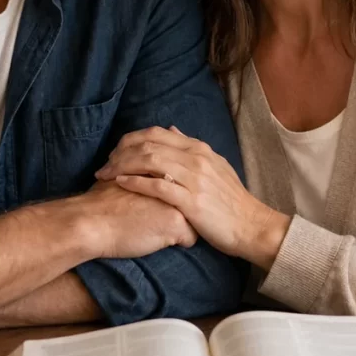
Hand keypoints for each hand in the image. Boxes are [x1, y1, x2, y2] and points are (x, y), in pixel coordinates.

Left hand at [95, 126, 290, 270]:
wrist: (251, 226)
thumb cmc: (230, 201)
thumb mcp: (214, 166)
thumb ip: (190, 149)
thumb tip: (171, 130)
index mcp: (199, 148)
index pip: (157, 133)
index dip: (131, 139)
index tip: (115, 151)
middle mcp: (195, 158)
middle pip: (149, 144)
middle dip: (121, 152)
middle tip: (105, 165)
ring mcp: (194, 178)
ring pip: (150, 160)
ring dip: (123, 166)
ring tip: (106, 174)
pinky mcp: (191, 200)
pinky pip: (157, 185)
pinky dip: (135, 182)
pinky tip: (120, 183)